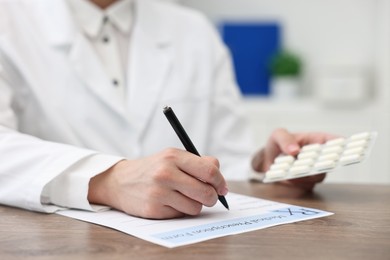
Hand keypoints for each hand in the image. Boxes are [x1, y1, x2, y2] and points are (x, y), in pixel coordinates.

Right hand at [87, 148, 227, 218]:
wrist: (120, 181)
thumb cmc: (153, 169)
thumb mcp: (172, 157)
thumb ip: (198, 163)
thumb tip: (219, 177)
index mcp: (173, 156)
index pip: (209, 170)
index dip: (220, 181)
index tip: (222, 188)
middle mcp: (166, 173)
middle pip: (206, 192)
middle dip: (212, 197)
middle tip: (209, 197)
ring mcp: (159, 192)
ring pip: (196, 207)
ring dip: (195, 205)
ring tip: (183, 197)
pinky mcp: (154, 209)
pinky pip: (181, 215)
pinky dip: (180, 210)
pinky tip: (169, 202)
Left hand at [251, 128, 337, 190]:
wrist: (268, 162)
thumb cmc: (278, 144)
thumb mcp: (277, 136)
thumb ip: (285, 139)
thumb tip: (295, 150)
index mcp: (317, 140)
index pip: (334, 141)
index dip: (342, 143)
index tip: (344, 145)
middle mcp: (320, 156)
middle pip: (332, 160)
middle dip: (331, 161)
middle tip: (325, 162)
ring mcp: (315, 171)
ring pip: (319, 174)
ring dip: (310, 173)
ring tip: (299, 170)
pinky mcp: (307, 183)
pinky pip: (306, 184)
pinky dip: (298, 180)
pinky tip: (288, 177)